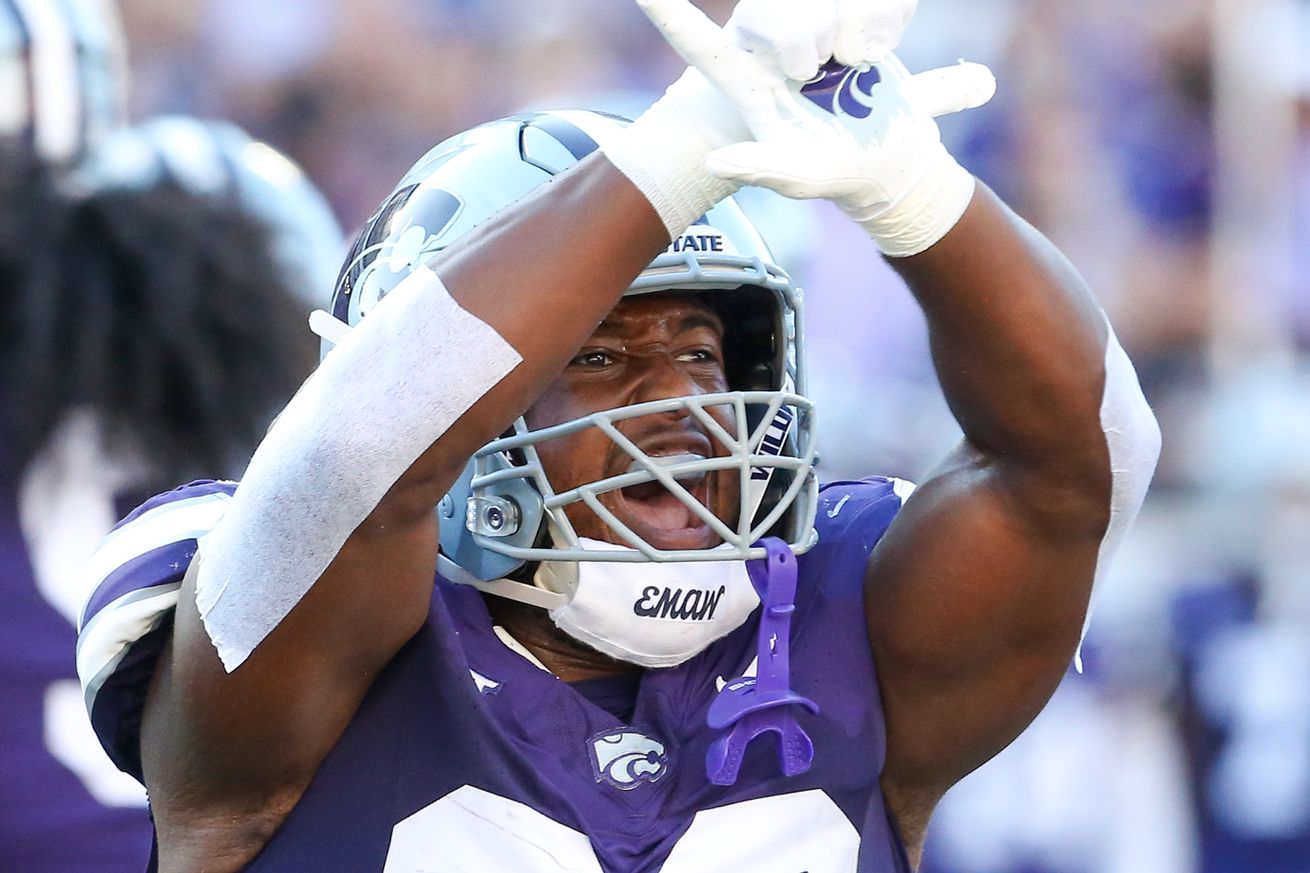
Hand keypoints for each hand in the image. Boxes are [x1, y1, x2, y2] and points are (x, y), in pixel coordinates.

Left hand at [635, 0, 995, 256]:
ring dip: (852, 39)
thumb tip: (712, 160)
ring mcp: (816, 19)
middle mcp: (774, 41)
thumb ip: (759, 167)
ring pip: (830, 2)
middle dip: (810, 43)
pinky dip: (884, 27)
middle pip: (780, 14)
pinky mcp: (855, 6)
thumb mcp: (799, 176)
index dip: (669, 14)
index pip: (698, 42)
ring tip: (852, 67)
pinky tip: (875, 54)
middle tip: (820, 76)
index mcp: (747, 79)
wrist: (892, 154)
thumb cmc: (837, 170)